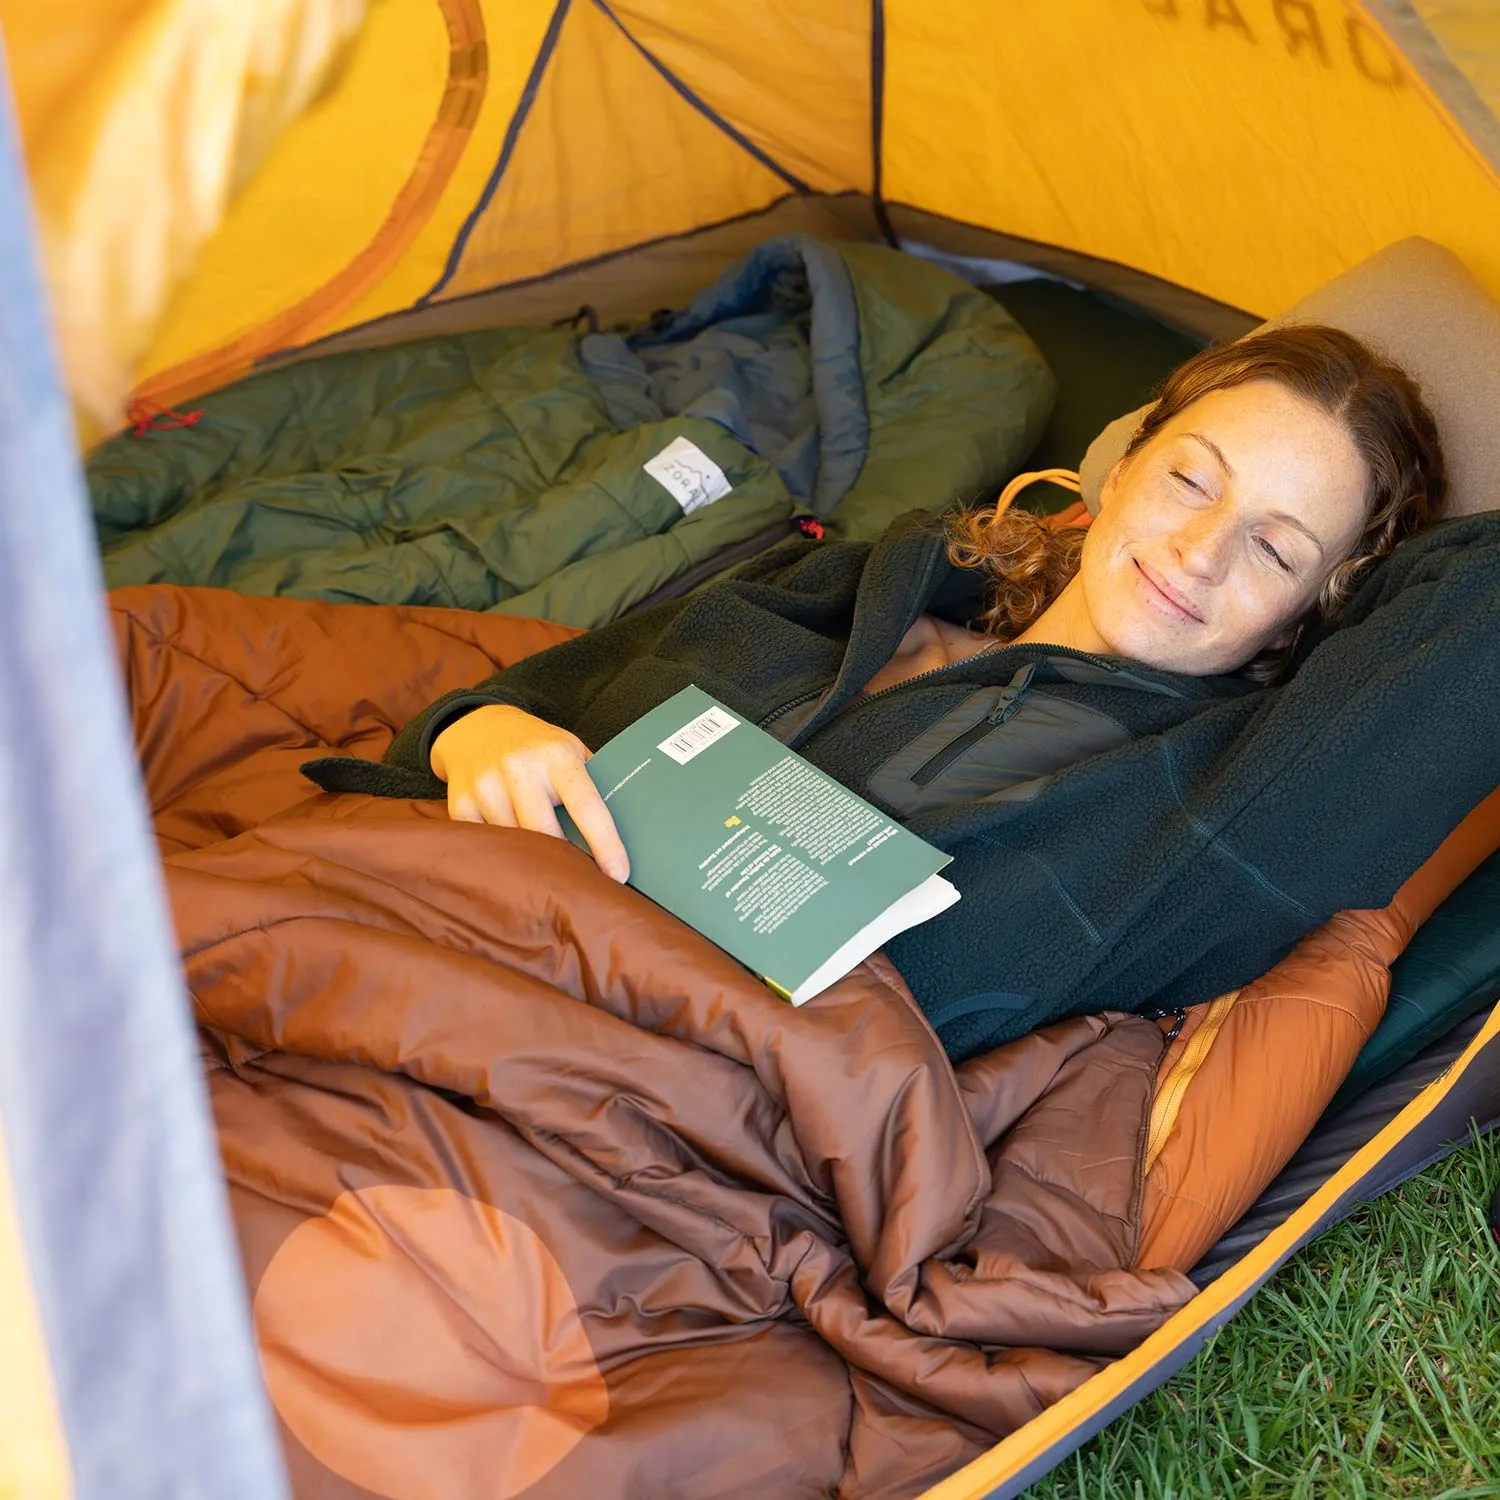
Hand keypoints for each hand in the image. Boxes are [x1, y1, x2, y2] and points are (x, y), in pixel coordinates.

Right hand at [429, 705, 628, 881]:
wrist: (475, 728)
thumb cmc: (537, 747)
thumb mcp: (569, 750)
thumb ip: (592, 782)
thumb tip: (628, 828)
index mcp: (557, 756)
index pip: (587, 805)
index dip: (605, 843)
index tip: (619, 874)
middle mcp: (519, 768)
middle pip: (546, 833)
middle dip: (565, 860)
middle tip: (582, 881)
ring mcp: (486, 785)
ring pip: (516, 844)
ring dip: (533, 859)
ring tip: (545, 866)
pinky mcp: (461, 803)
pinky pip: (489, 845)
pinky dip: (503, 854)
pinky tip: (511, 851)